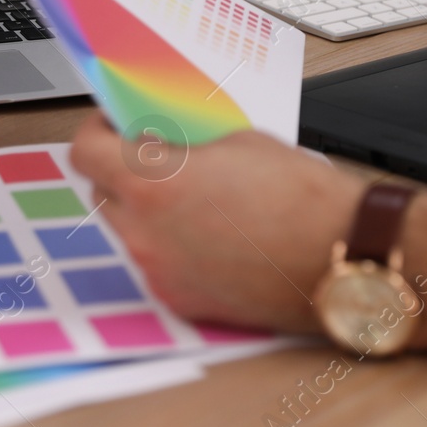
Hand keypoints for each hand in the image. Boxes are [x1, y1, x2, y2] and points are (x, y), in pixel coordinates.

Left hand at [70, 111, 363, 332]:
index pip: (85, 153)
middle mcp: (144, 233)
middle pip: (102, 194)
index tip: (112, 126)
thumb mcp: (239, 142)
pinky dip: (174, 247)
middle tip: (157, 159)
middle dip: (123, 173)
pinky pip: (158, 264)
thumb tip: (167, 143)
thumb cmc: (301, 198)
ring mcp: (159, 272)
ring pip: (130, 231)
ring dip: (148, 211)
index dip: (95, 133)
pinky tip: (213, 235)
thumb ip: (187, 143)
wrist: (341, 255)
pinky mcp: (181, 300)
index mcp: (153, 183)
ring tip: (195, 200)